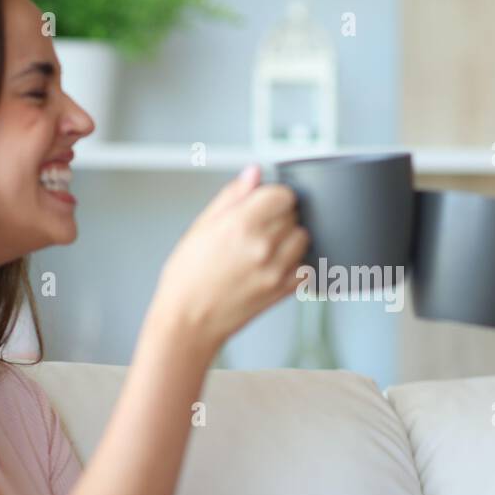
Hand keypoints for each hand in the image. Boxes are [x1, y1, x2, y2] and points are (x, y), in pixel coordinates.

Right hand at [151, 165, 308, 353]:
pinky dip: (296, 263)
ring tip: (266, 247)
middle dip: (279, 216)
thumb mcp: (202, 227)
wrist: (188, 320)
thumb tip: (253, 173)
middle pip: (294, 214)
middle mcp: (263, 246)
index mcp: (241, 224)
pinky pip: (306, 267)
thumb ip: (232, 196)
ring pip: (303, 238)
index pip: (283, 194)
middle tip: (258, 228)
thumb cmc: (187, 278)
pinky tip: (274, 265)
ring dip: (290, 238)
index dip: (274, 196)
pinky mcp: (284, 290)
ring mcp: (277, 269)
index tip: (265, 202)